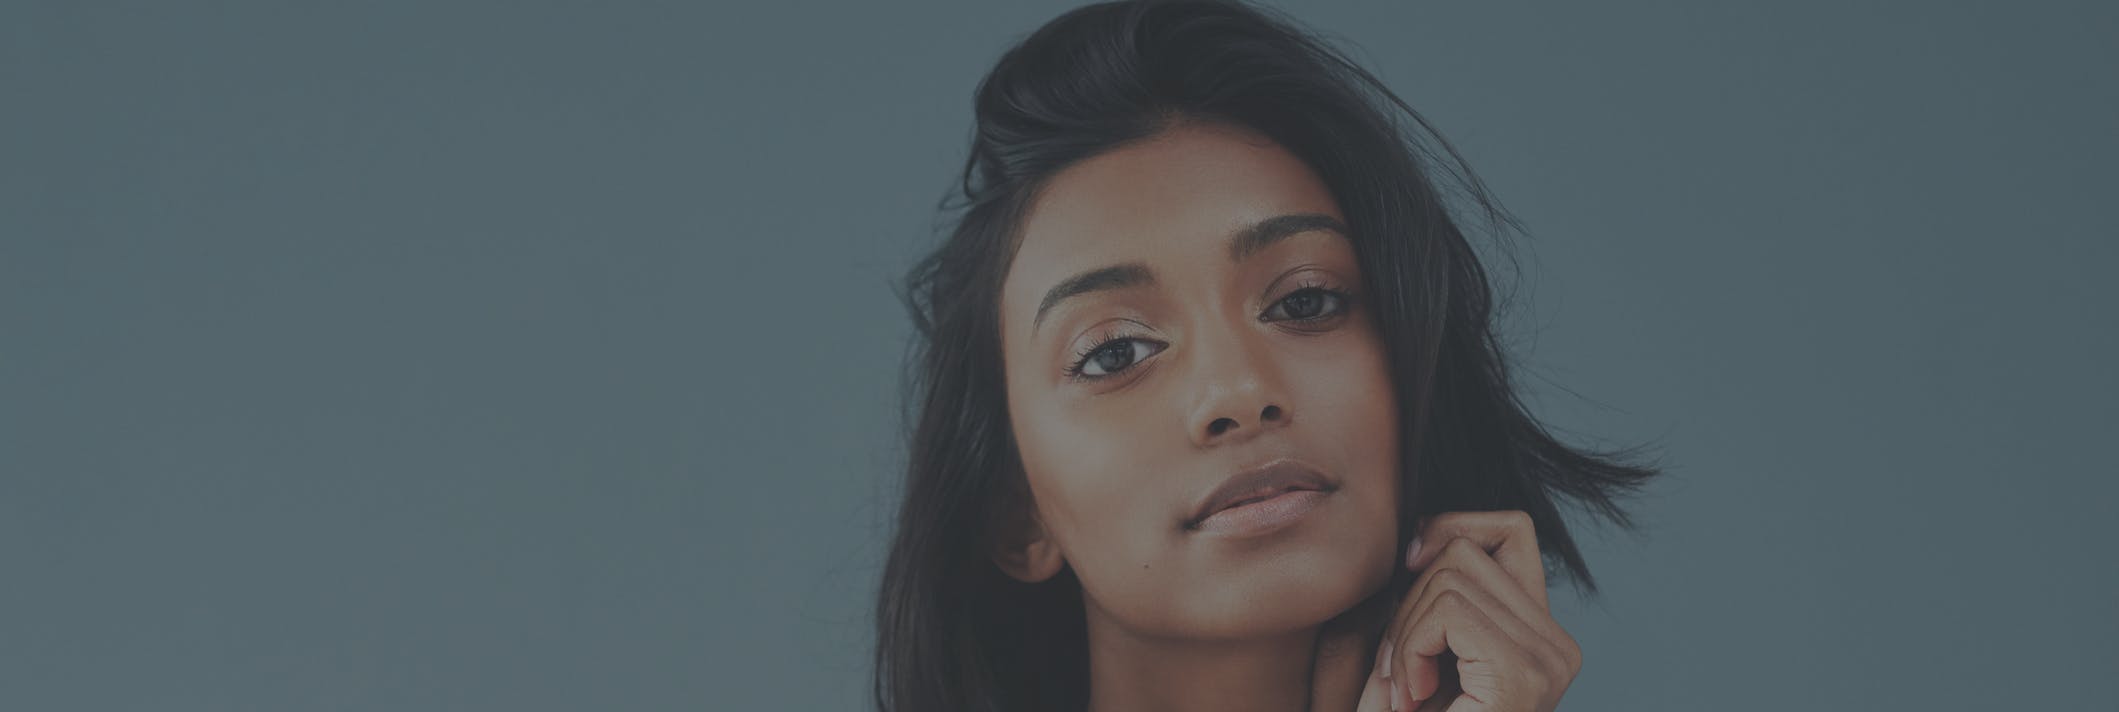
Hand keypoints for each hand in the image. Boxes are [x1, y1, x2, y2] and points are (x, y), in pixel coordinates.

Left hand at [1344, 511, 1581, 711]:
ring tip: (1405, 689)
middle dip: (1409, 600)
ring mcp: (1548, 660)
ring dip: (1404, 631)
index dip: (1452, 528)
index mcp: (1541, 636)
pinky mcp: (1521, 675)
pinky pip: (1448, 611)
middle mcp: (1558, 646)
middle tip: (1398, 667)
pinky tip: (1413, 698)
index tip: (1408, 567)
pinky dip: (1410, 649)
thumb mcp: (1420, 653)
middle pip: (1468, 551)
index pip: (1512, 529)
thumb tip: (1424, 536)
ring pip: (1451, 576)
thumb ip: (1433, 599)